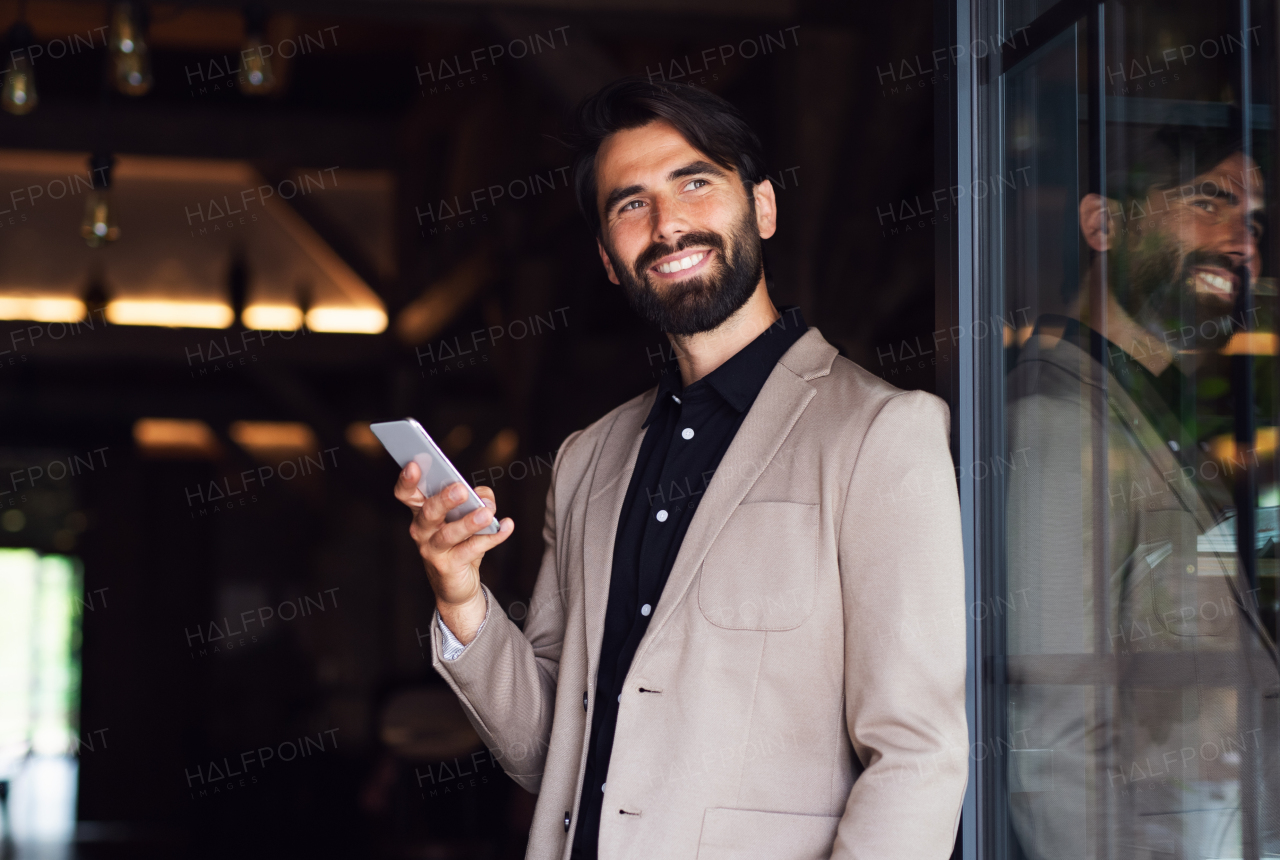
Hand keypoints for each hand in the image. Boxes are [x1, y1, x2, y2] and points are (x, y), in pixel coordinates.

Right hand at [394, 462, 512, 643]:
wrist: (457, 585)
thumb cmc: (460, 542)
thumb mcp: (468, 515)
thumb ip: (478, 498)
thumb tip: (485, 497)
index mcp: (421, 512)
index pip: (406, 494)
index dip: (407, 480)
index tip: (415, 464)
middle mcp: (421, 530)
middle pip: (429, 512)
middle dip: (444, 499)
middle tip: (461, 489)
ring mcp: (432, 550)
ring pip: (449, 534)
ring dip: (470, 522)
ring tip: (488, 512)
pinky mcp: (448, 567)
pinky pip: (471, 550)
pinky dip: (491, 537)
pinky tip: (507, 526)